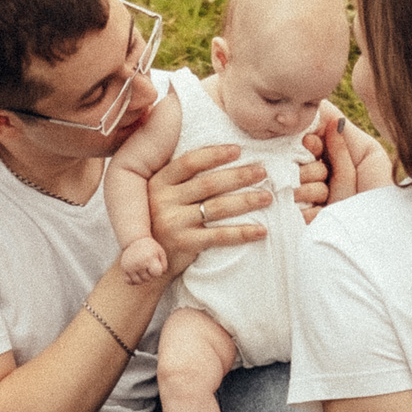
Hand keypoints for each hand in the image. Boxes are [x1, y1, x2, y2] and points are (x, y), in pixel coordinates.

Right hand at [119, 236, 168, 285]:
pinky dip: (133, 280)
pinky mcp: (124, 268)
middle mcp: (138, 263)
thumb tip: (160, 273)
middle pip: (148, 279)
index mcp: (149, 258)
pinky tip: (136, 273)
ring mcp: (130, 266)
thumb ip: (164, 265)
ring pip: (138, 282)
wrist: (134, 240)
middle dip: (150, 274)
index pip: (157, 273)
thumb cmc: (150, 248)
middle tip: (149, 265)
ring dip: (143, 278)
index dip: (158, 271)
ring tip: (143, 270)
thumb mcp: (160, 252)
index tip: (156, 265)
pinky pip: (129, 282)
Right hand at [149, 141, 272, 280]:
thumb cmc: (162, 223)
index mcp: (158, 182)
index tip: (238, 150)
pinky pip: (219, 236)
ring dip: (246, 201)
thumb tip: (220, 157)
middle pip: (209, 183)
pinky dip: (242, 232)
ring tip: (267, 197)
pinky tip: (261, 231)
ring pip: (217, 207)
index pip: (190, 162)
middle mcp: (162, 200)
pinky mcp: (183, 244)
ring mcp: (173, 222)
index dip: (215, 154)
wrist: (144, 261)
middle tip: (262, 172)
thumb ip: (181, 182)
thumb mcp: (162, 197)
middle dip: (239, 176)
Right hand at [295, 102, 384, 221]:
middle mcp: (314, 178)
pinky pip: (294, 209)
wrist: (381, 227)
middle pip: (295, 162)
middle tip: (327, 177)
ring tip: (330, 199)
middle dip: (313, 168)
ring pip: (294, 185)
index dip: (308, 142)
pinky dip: (311, 212)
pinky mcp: (302, 223)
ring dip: (313, 191)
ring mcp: (306, 201)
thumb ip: (342, 132)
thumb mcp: (366, 154)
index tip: (315, 145)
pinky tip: (324, 215)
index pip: (303, 141)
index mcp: (327, 158)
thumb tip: (320, 105)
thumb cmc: (377, 189)